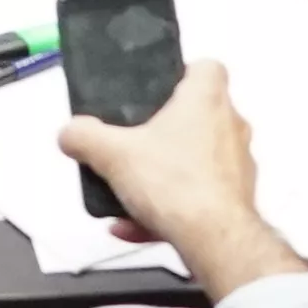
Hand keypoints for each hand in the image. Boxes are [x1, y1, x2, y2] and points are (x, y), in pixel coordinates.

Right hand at [61, 56, 302, 296]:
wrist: (215, 240)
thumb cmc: (172, 181)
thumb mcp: (113, 154)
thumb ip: (84, 137)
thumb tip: (69, 132)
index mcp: (208, 99)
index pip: (207, 67)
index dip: (182, 74)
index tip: (156, 92)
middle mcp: (231, 126)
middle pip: (198, 117)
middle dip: (164, 133)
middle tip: (134, 145)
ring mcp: (239, 165)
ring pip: (195, 162)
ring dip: (162, 177)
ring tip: (125, 196)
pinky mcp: (238, 199)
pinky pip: (198, 196)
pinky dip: (170, 208)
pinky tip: (134, 226)